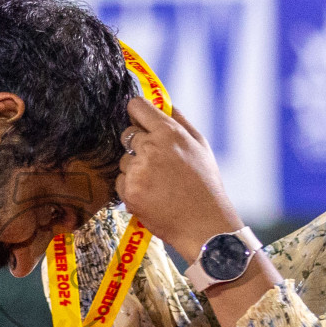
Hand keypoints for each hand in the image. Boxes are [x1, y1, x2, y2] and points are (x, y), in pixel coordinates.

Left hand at [117, 97, 243, 261]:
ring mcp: (138, 171)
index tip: (140, 120)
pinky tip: (151, 195)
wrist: (203, 224)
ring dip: (135, 168)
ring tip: (158, 183)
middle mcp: (151, 148)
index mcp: (169, 132)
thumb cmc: (205, 183)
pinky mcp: (129, 192)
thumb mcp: (200, 145)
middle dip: (137, 144)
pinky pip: (120, 181)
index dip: (137, 112)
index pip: (137, 107)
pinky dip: (131, 188)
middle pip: (127, 134)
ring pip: (123, 160)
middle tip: (156, 161)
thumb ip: (179, 120)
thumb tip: (161, 102)